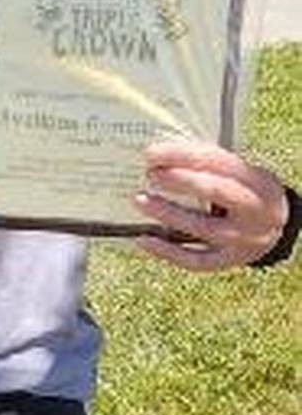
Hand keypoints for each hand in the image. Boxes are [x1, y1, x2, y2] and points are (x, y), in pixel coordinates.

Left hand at [132, 141, 290, 271]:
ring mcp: (242, 240)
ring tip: (140, 200)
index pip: (219, 162)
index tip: (151, 153)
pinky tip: (143, 239)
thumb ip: (209, 166)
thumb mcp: (241, 175)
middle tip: (150, 174)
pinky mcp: (228, 261)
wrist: (275, 231)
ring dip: (168, 213)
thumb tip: (157, 158)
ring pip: (202, 227)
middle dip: (180, 181)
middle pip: (216, 192)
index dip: (183, 156)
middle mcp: (254, 211)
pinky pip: (195, 260)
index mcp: (258, 181)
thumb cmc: (243, 193)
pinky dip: (167, 251)